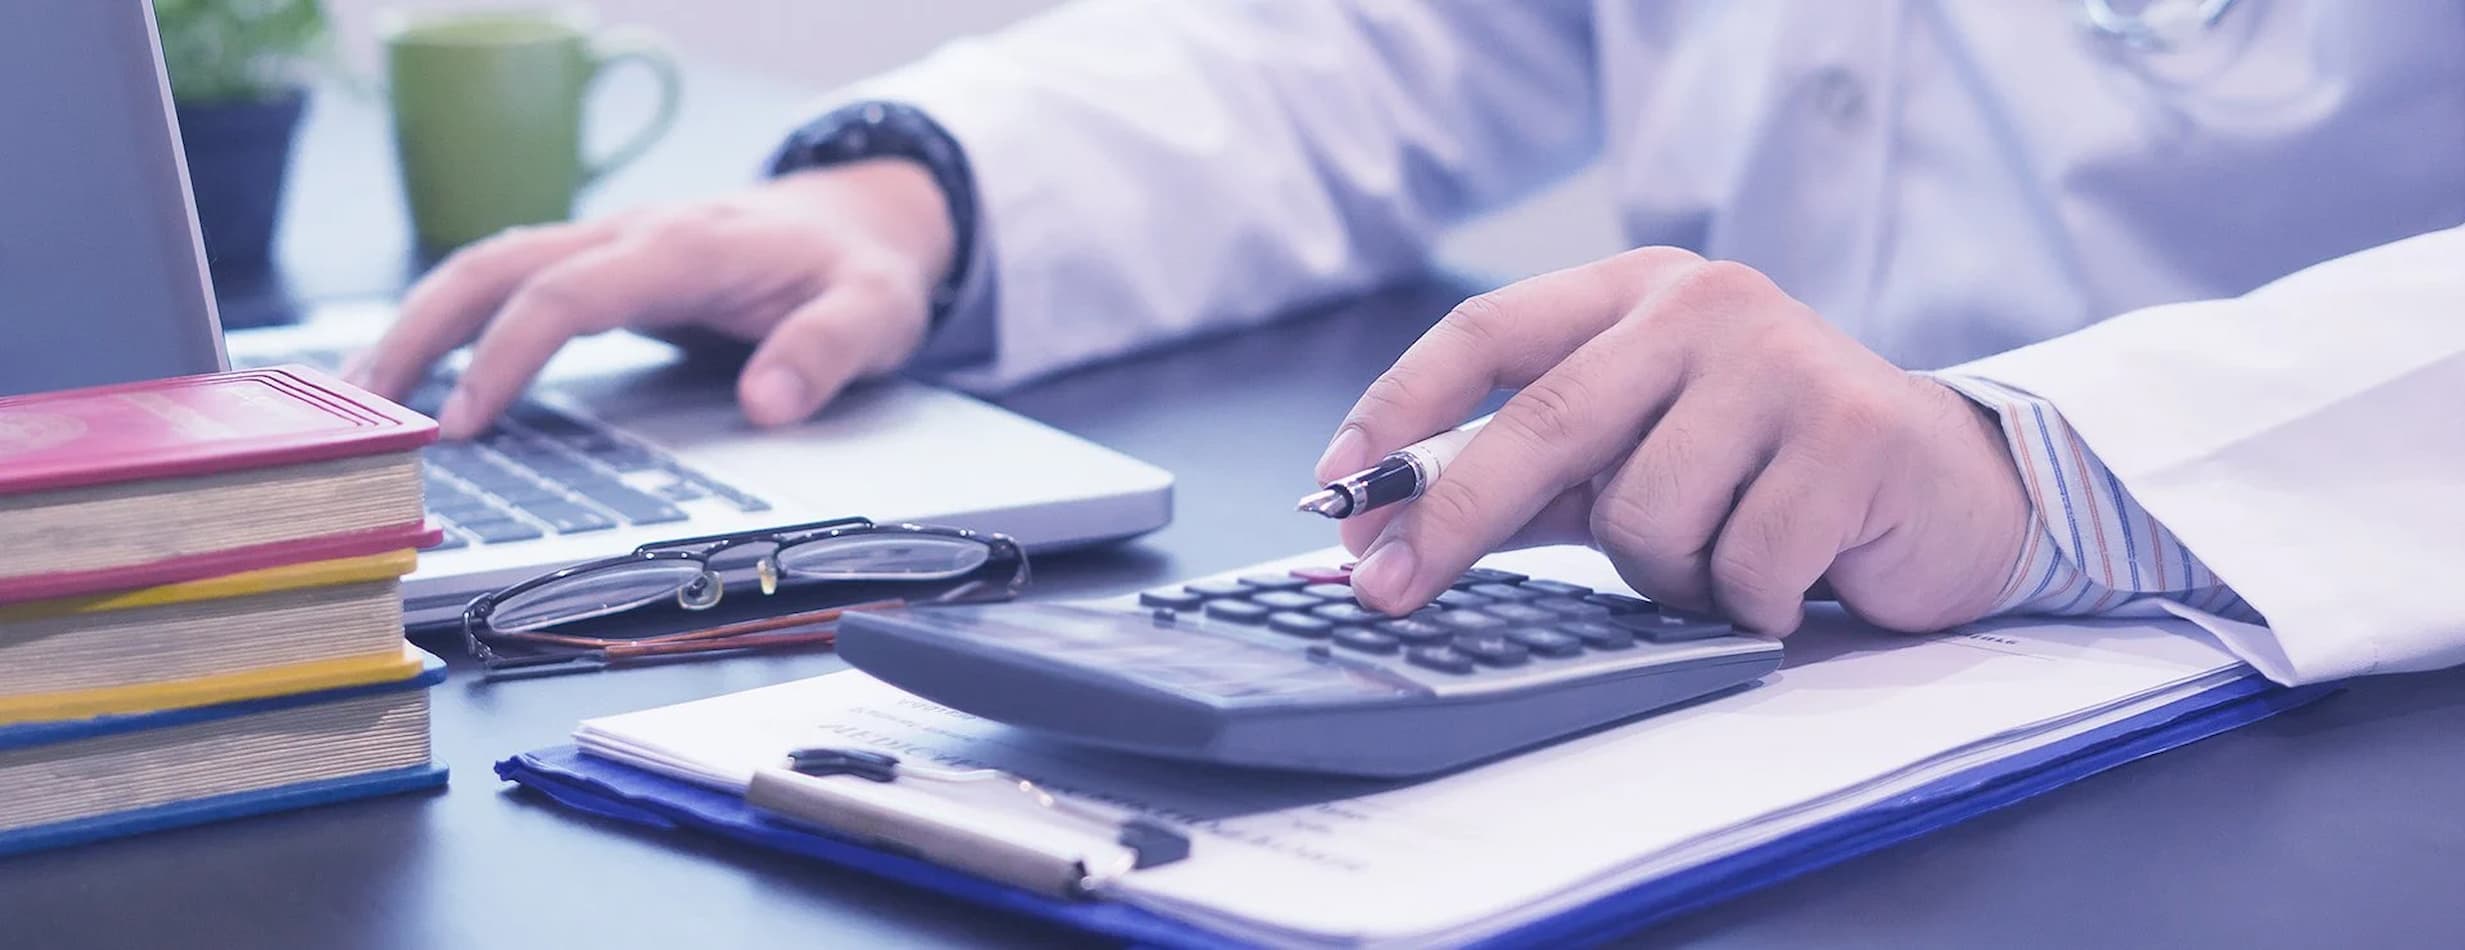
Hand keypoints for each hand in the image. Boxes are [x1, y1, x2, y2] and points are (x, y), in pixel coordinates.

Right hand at [346, 160, 955, 437]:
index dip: (507, 356)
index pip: (568, 294)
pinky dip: (448, 323)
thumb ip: (825, 354)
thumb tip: (766, 404)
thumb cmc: (859, 271)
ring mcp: (608, 246)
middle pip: (493, 265)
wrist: (862, 220)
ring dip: (414, 327)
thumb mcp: (874, 313)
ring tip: (359, 403)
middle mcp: (630, 235)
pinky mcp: (600, 267)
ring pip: (485, 268)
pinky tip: (414, 377)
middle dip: (416, 333)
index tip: (464, 424)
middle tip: (362, 414)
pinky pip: (507, 285)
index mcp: (684, 247)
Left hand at [1316, 248, 2031, 634]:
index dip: (1397, 410)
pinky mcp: (1849, 435)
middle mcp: (1704, 304)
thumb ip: (1531, 477)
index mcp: (1637, 293)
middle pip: (1543, 422)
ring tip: (1723, 555)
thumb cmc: (1771, 475)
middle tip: (1386, 591)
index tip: (1333, 491)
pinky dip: (1744, 599)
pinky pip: (1735, 563)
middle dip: (1454, 519)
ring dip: (1662, 573)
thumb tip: (1385, 525)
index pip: (1486, 332)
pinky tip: (1791, 571)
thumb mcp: (1641, 455)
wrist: (1954, 492)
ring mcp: (1782, 361)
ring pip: (1640, 514)